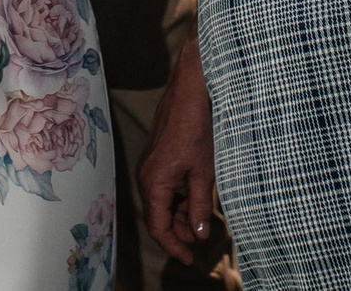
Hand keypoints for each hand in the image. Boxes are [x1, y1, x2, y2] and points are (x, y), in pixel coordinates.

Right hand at [141, 41, 217, 264]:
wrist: (190, 90)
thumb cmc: (197, 127)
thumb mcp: (204, 173)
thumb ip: (200, 206)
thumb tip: (199, 234)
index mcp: (154, 182)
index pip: (158, 227)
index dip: (174, 246)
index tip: (190, 259)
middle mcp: (146, 175)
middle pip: (158, 215)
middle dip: (178, 232)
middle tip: (200, 242)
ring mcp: (150, 164)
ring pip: (161, 201)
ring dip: (179, 214)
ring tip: (201, 222)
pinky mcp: (157, 156)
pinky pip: (163, 186)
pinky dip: (178, 198)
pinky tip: (195, 199)